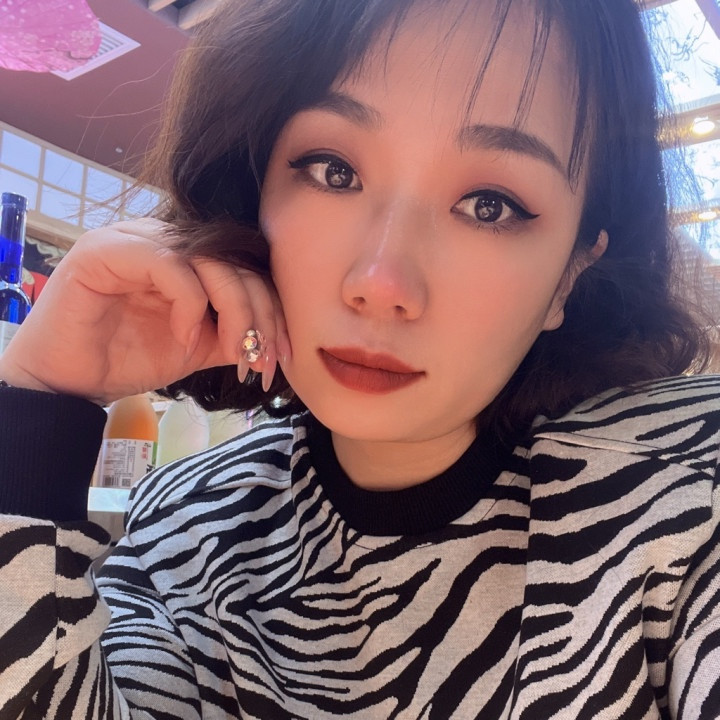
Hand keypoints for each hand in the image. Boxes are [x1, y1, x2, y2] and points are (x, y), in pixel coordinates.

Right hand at [0, 219, 288, 404]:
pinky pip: (170, 266)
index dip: (271, 311)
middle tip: (262, 361)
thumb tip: (273, 339)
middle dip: (260, 316)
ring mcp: (136, 240)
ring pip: (210, 262)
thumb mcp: (195, 347)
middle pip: (235, 264)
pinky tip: (185, 339)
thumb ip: (231, 334)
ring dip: (235, 312)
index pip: (244, 270)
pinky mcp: (109, 250)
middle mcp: (165, 241)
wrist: (68, 381)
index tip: (279, 357)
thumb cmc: (125, 359)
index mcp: (186, 259)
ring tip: (235, 354)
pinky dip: (190, 305)